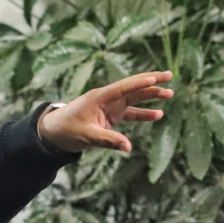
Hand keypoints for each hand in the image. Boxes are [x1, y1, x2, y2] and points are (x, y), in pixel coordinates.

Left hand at [38, 70, 173, 153]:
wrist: (54, 132)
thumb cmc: (67, 131)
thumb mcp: (87, 137)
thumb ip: (108, 140)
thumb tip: (128, 147)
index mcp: (99, 97)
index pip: (123, 87)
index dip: (139, 83)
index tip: (155, 79)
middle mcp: (107, 98)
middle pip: (132, 87)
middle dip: (151, 82)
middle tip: (169, 76)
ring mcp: (109, 106)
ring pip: (134, 98)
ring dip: (150, 96)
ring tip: (169, 94)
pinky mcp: (110, 115)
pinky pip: (130, 112)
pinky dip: (143, 113)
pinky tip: (157, 115)